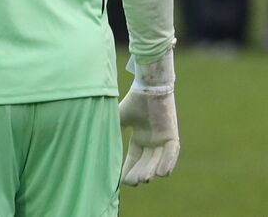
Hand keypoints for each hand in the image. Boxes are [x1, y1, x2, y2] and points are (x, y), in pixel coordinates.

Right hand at [119, 52, 179, 185]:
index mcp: (140, 137)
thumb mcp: (119, 118)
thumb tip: (96, 142)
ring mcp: (163, 138)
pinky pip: (172, 151)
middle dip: (139, 173)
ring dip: (152, 170)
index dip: (128, 168)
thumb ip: (112, 129)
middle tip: (132, 182)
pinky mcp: (172, 133)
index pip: (134, 157)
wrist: (148, 85)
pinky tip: (162, 174)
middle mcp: (152, 140)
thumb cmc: (134, 100)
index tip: (121, 180)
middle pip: (146, 162)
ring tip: (144, 180)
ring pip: (158, 159)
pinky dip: (168, 162)